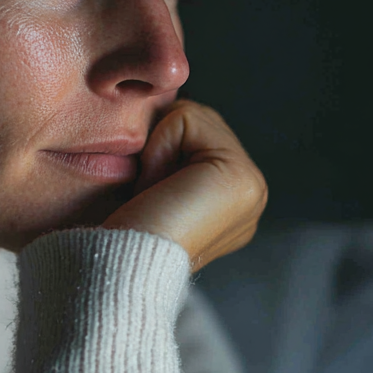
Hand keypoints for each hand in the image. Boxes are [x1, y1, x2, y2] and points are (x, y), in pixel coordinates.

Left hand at [102, 100, 266, 271]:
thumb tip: (162, 104)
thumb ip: (173, 155)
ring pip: (192, 114)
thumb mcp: (154, 188)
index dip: (159, 151)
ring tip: (154, 193)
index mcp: (232, 201)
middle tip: (150, 194)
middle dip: (162, 146)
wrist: (120, 269)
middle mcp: (250, 194)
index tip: (148, 196)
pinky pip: (185, 118)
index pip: (196, 134)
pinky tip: (157, 188)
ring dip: (159, 149)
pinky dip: (159, 147)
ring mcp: (251, 186)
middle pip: (198, 119)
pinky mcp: (239, 175)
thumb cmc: (120, 235)